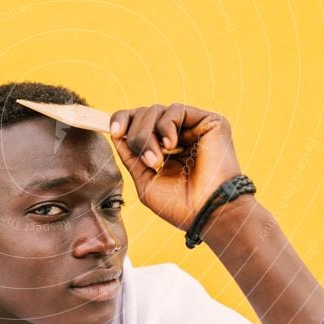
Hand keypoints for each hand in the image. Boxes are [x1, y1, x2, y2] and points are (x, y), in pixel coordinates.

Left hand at [109, 103, 241, 230]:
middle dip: (137, 136)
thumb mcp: (145, 181)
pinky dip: (166, 126)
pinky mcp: (209, 122)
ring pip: (156, 110)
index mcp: (165, 150)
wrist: (208, 213)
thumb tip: (116, 134)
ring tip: (157, 160)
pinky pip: (176, 109)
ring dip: (148, 134)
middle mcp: (179, 136)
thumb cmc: (180, 205)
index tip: (113, 132)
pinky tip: (172, 146)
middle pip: (144, 115)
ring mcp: (194, 128)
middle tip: (148, 162)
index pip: (138, 123)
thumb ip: (131, 157)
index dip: (123, 121)